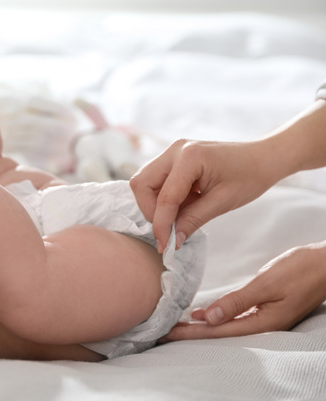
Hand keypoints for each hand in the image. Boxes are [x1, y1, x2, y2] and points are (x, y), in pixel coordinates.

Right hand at [130, 139, 277, 252]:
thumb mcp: (222, 202)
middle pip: (141, 184)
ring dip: (154, 204)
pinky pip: (155, 181)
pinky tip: (182, 206)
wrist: (263, 158)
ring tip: (178, 216)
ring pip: (144, 182)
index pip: (164, 197)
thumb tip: (172, 241)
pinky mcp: (173, 159)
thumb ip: (193, 220)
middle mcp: (175, 150)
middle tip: (168, 228)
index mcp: (189, 157)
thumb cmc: (250, 177)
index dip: (161, 224)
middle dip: (150, 210)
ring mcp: (172, 152)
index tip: (164, 246)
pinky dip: (162, 198)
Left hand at [164, 241, 325, 340]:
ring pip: (225, 326)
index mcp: (263, 323)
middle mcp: (263, 325)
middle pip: (219, 333)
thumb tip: (210, 317)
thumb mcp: (268, 284)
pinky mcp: (266, 309)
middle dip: (191, 333)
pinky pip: (235, 317)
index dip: (191, 333)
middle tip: (162, 332)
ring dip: (201, 326)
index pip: (218, 332)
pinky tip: (202, 314)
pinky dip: (216, 316)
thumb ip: (238, 301)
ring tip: (176, 325)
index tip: (167, 333)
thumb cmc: (303, 270)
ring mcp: (265, 318)